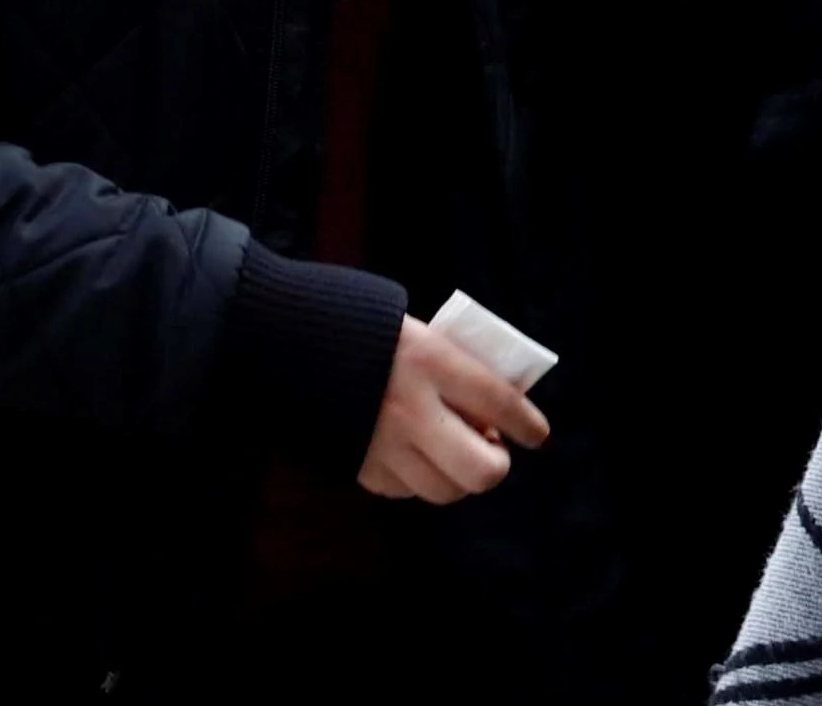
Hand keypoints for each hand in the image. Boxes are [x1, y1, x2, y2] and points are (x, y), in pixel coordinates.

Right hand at [357, 313, 549, 502]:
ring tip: (452, 451)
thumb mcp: (420, 333)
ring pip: (445, 490)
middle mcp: (411, 409)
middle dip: (495, 464)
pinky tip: (413, 453)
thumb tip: (492, 415)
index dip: (528, 424)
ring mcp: (382, 444)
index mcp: (430, 361)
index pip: (500, 403)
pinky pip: (406, 490)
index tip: (537, 435)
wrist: (284, 343)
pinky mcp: (358, 467)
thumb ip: (456, 370)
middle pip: (481, 471)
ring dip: (456, 476)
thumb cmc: (364, 330)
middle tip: (492, 448)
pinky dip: (417, 477)